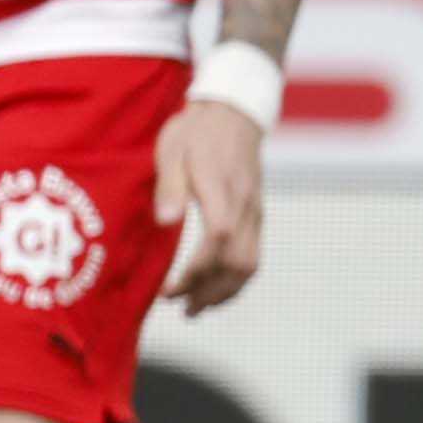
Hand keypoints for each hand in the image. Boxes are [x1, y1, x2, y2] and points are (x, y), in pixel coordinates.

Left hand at [153, 98, 265, 313]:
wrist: (233, 115)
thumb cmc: (196, 133)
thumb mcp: (173, 151)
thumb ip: (170, 187)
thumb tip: (165, 221)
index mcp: (222, 191)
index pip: (218, 241)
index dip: (197, 271)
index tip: (169, 288)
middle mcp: (245, 207)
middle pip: (239, 262)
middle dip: (209, 292)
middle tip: (180, 308)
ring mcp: (255, 212)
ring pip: (251, 264)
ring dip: (225, 292)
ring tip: (197, 308)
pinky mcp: (257, 215)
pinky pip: (254, 256)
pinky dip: (235, 280)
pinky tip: (215, 288)